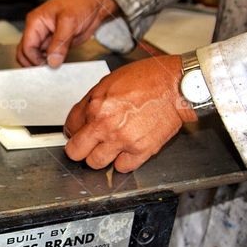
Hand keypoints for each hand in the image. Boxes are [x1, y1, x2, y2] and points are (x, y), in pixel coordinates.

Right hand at [16, 0, 119, 67]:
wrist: (96, 3)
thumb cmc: (81, 2)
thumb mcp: (69, 22)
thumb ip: (59, 43)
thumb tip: (52, 61)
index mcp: (36, 22)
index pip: (26, 46)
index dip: (34, 59)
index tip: (46, 66)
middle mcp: (39, 31)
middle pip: (26, 53)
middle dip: (34, 64)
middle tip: (47, 71)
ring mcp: (47, 38)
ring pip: (37, 57)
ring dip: (44, 65)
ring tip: (55, 69)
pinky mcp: (57, 44)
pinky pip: (50, 58)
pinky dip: (53, 64)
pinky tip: (60, 66)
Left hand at [64, 56, 197, 172]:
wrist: (176, 86)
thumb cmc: (148, 79)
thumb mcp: (109, 82)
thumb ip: (91, 102)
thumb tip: (80, 119)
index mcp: (96, 106)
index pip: (70, 128)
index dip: (74, 130)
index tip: (79, 132)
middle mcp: (106, 125)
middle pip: (76, 152)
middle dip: (79, 149)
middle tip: (88, 144)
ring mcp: (123, 140)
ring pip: (96, 163)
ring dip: (100, 157)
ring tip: (109, 146)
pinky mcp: (141, 150)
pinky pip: (121, 167)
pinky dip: (122, 161)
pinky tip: (126, 149)